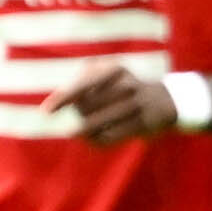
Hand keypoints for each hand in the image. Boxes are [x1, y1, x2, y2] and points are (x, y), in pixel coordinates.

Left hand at [55, 67, 180, 144]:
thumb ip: (84, 78)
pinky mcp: (141, 125)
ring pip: (94, 125)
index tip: (45, 111)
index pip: (82, 85)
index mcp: (116, 69)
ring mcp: (135, 106)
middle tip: (83, 114)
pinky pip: (108, 138)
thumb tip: (64, 98)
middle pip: (85, 108)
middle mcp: (127, 86)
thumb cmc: (126, 85)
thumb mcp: (109, 72)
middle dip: (79, 114)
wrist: (166, 100)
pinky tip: (93, 139)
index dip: (62, 98)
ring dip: (84, 131)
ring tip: (81, 132)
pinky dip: (95, 141)